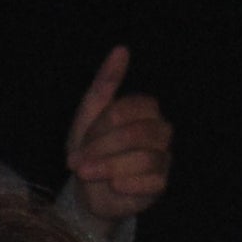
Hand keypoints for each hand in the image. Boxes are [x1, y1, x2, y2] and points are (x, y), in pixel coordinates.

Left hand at [64, 46, 171, 221]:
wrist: (90, 192)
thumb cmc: (91, 150)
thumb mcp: (89, 116)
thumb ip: (105, 84)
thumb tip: (121, 49)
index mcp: (145, 109)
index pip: (127, 110)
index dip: (100, 128)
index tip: (78, 144)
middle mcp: (160, 131)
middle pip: (136, 134)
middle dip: (102, 149)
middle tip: (78, 163)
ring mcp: (163, 158)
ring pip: (144, 159)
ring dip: (109, 167)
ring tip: (87, 174)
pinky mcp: (160, 184)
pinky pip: (152, 182)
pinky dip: (129, 184)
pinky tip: (113, 186)